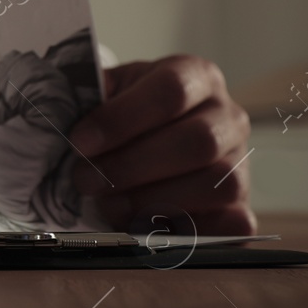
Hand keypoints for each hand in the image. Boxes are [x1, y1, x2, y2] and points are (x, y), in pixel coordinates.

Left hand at [67, 55, 254, 235]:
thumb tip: (64, 120)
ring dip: (154, 201)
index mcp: (196, 77)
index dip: (122, 119)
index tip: (80, 142)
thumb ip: (90, 99)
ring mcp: (241, 164)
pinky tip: (142, 227)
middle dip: (132, 167)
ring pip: (218, 184)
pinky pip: (232, 226)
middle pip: (197, 142)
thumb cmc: (123, 115)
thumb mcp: (106, 93)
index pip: (171, 91)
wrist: (149, 139)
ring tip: (108, 205)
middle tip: (85, 180)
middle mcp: (228, 117)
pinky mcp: (243, 208)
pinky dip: (187, 231)